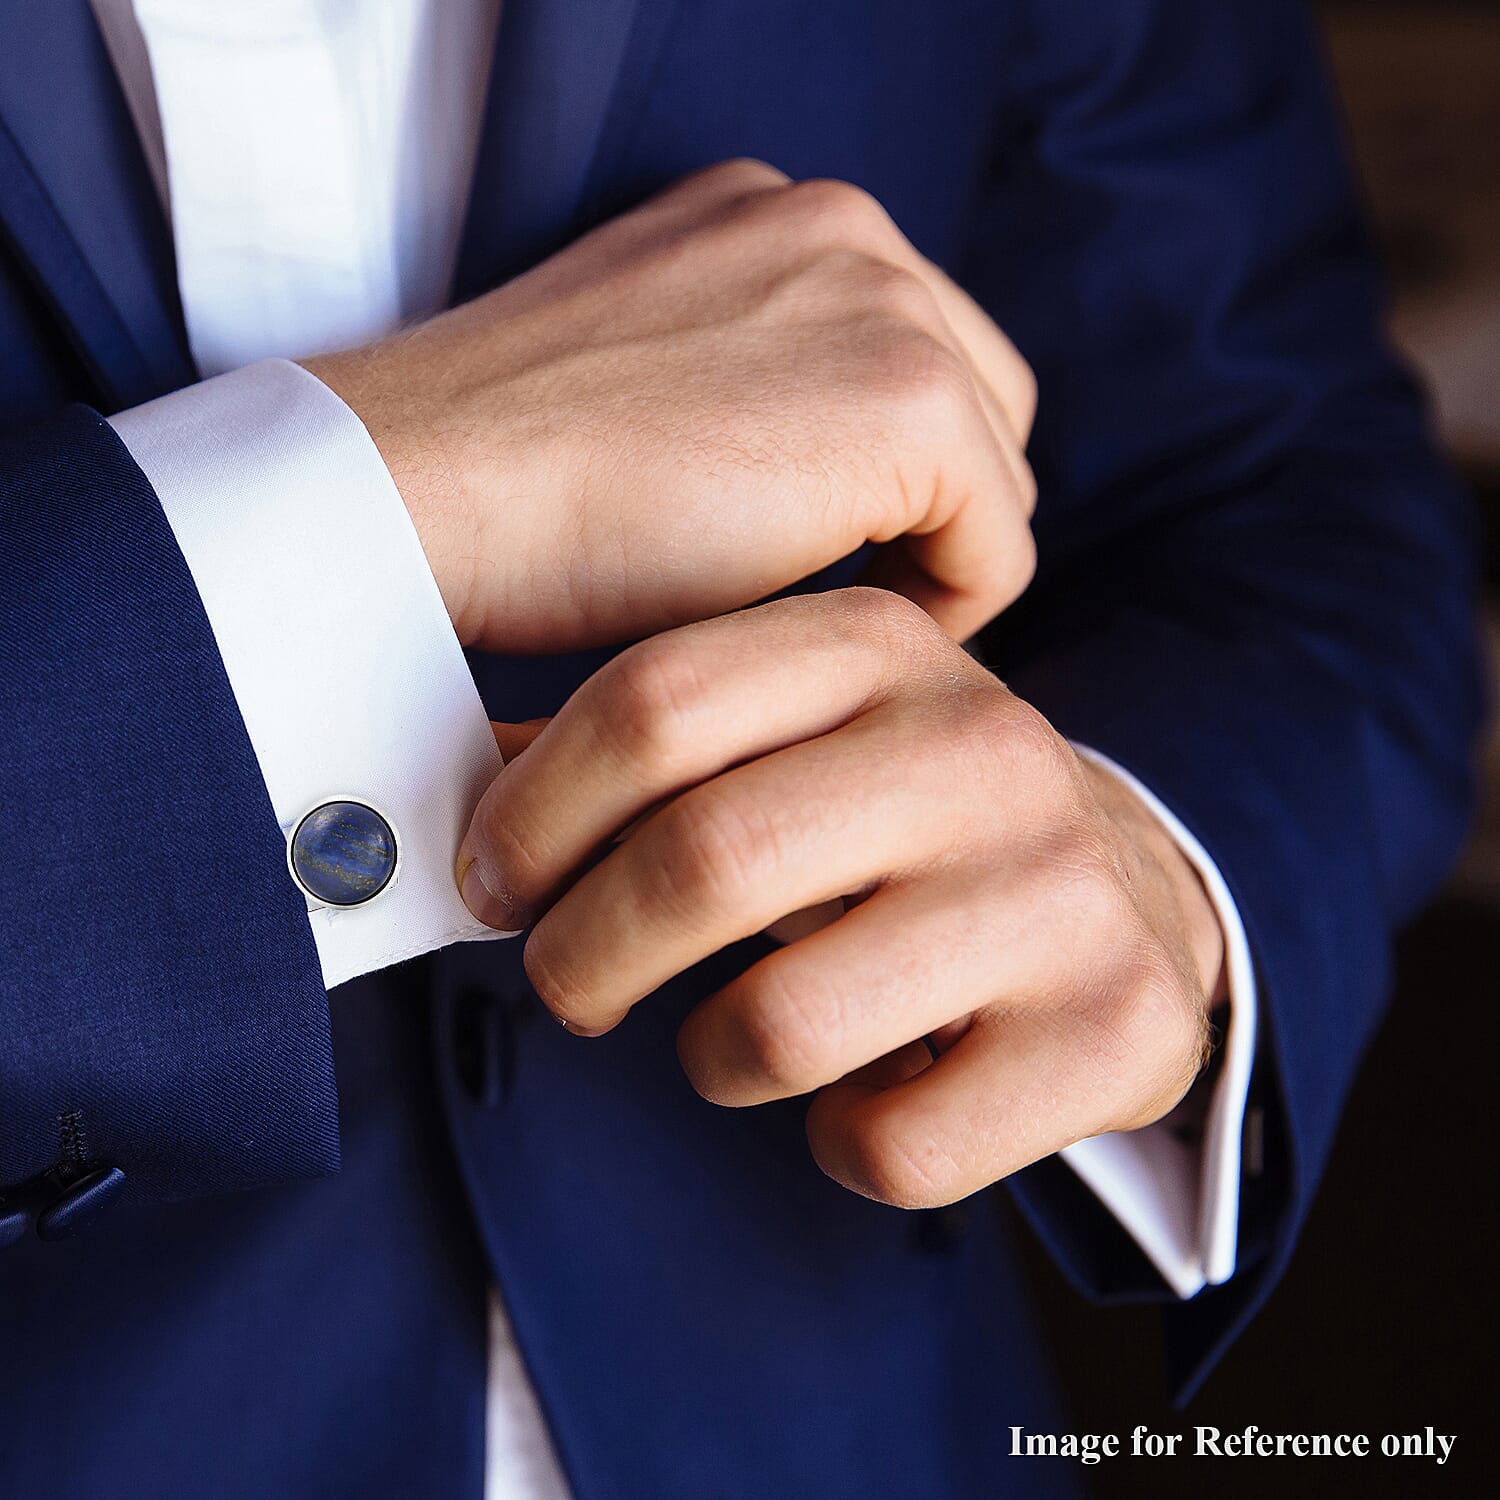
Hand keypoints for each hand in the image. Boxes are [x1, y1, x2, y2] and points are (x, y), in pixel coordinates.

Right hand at [304, 161, 1036, 652]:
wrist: (423, 488)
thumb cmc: (507, 476)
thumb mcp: (641, 382)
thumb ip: (745, 383)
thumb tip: (815, 476)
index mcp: (775, 219)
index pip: (914, 350)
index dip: (892, 479)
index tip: (831, 565)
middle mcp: (845, 230)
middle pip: (982, 401)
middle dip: (933, 511)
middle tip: (850, 604)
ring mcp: (881, 302)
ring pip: (995, 473)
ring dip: (935, 558)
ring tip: (836, 626)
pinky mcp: (904, 402)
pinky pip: (1000, 543)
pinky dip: (950, 608)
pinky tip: (843, 642)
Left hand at [456, 589, 1225, 1207]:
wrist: (1126, 897)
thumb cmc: (914, 822)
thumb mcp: (806, 738)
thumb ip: (658, 749)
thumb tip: (460, 782)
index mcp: (884, 650)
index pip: (654, 706)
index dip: (533, 814)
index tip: (499, 883)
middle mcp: (985, 749)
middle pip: (704, 859)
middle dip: (585, 955)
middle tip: (569, 985)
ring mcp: (1059, 890)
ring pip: (779, 1023)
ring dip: (709, 1056)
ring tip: (727, 1040)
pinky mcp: (1113, 1029)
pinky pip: (888, 1143)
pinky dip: (836, 1143)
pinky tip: (857, 1097)